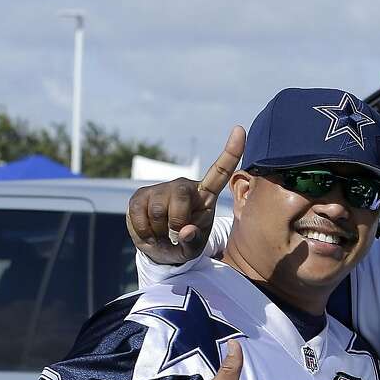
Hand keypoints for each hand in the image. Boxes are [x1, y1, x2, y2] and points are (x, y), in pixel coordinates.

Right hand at [126, 126, 243, 263]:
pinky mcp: (140, 194)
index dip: (231, 151)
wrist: (161, 249)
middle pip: (180, 196)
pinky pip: (139, 215)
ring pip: (158, 210)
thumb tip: (184, 231)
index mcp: (206, 195)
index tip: (240, 130)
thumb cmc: (185, 243)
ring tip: (163, 233)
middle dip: (176, 221)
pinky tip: (150, 231)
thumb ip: (193, 241)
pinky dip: (144, 231)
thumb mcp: (194, 247)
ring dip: (159, 230)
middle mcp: (184, 186)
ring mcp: (161, 188)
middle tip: (174, 235)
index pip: (220, 171)